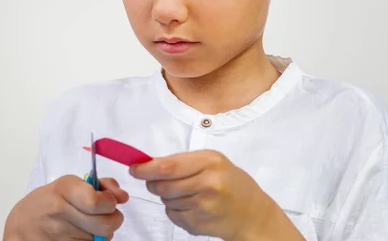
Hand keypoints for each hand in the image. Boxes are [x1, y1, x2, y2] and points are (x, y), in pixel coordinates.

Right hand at [3, 175, 128, 240]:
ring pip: (101, 239)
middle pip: (106, 225)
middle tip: (105, 216)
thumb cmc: (49, 201)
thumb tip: (123, 196)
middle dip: (113, 220)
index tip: (107, 201)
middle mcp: (60, 213)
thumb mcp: (70, 184)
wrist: (21, 226)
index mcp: (64, 190)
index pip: (98, 202)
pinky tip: (81, 236)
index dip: (110, 203)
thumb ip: (100, 185)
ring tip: (88, 225)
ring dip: (101, 233)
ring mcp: (59, 235)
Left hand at [130, 150, 303, 240]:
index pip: (168, 167)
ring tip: (188, 193)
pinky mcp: (200, 225)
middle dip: (153, 183)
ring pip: (166, 201)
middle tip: (159, 181)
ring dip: (168, 197)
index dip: (146, 169)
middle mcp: (208, 184)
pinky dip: (175, 211)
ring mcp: (204, 207)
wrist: (253, 213)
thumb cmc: (230, 182)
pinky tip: (193, 207)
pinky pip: (173, 215)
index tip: (134, 169)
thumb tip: (147, 164)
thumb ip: (182, 161)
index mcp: (209, 162)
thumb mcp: (212, 161)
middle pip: (162, 185)